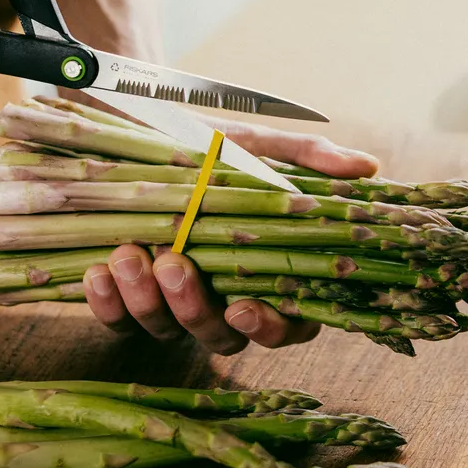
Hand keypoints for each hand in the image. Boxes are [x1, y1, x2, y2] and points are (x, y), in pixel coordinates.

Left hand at [80, 120, 379, 353]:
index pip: (287, 324)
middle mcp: (222, 300)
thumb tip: (367, 167)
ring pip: (165, 331)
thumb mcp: (255, 145)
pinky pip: (117, 321)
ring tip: (128, 255)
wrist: (133, 129)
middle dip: (195, 309)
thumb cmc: (206, 145)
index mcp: (265, 273)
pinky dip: (107, 302)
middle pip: (222, 338)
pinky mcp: (124, 302)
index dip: (271, 328)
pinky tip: (100, 271)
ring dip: (146, 301)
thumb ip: (306, 158)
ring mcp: (171, 306)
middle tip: (174, 265)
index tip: (246, 308)